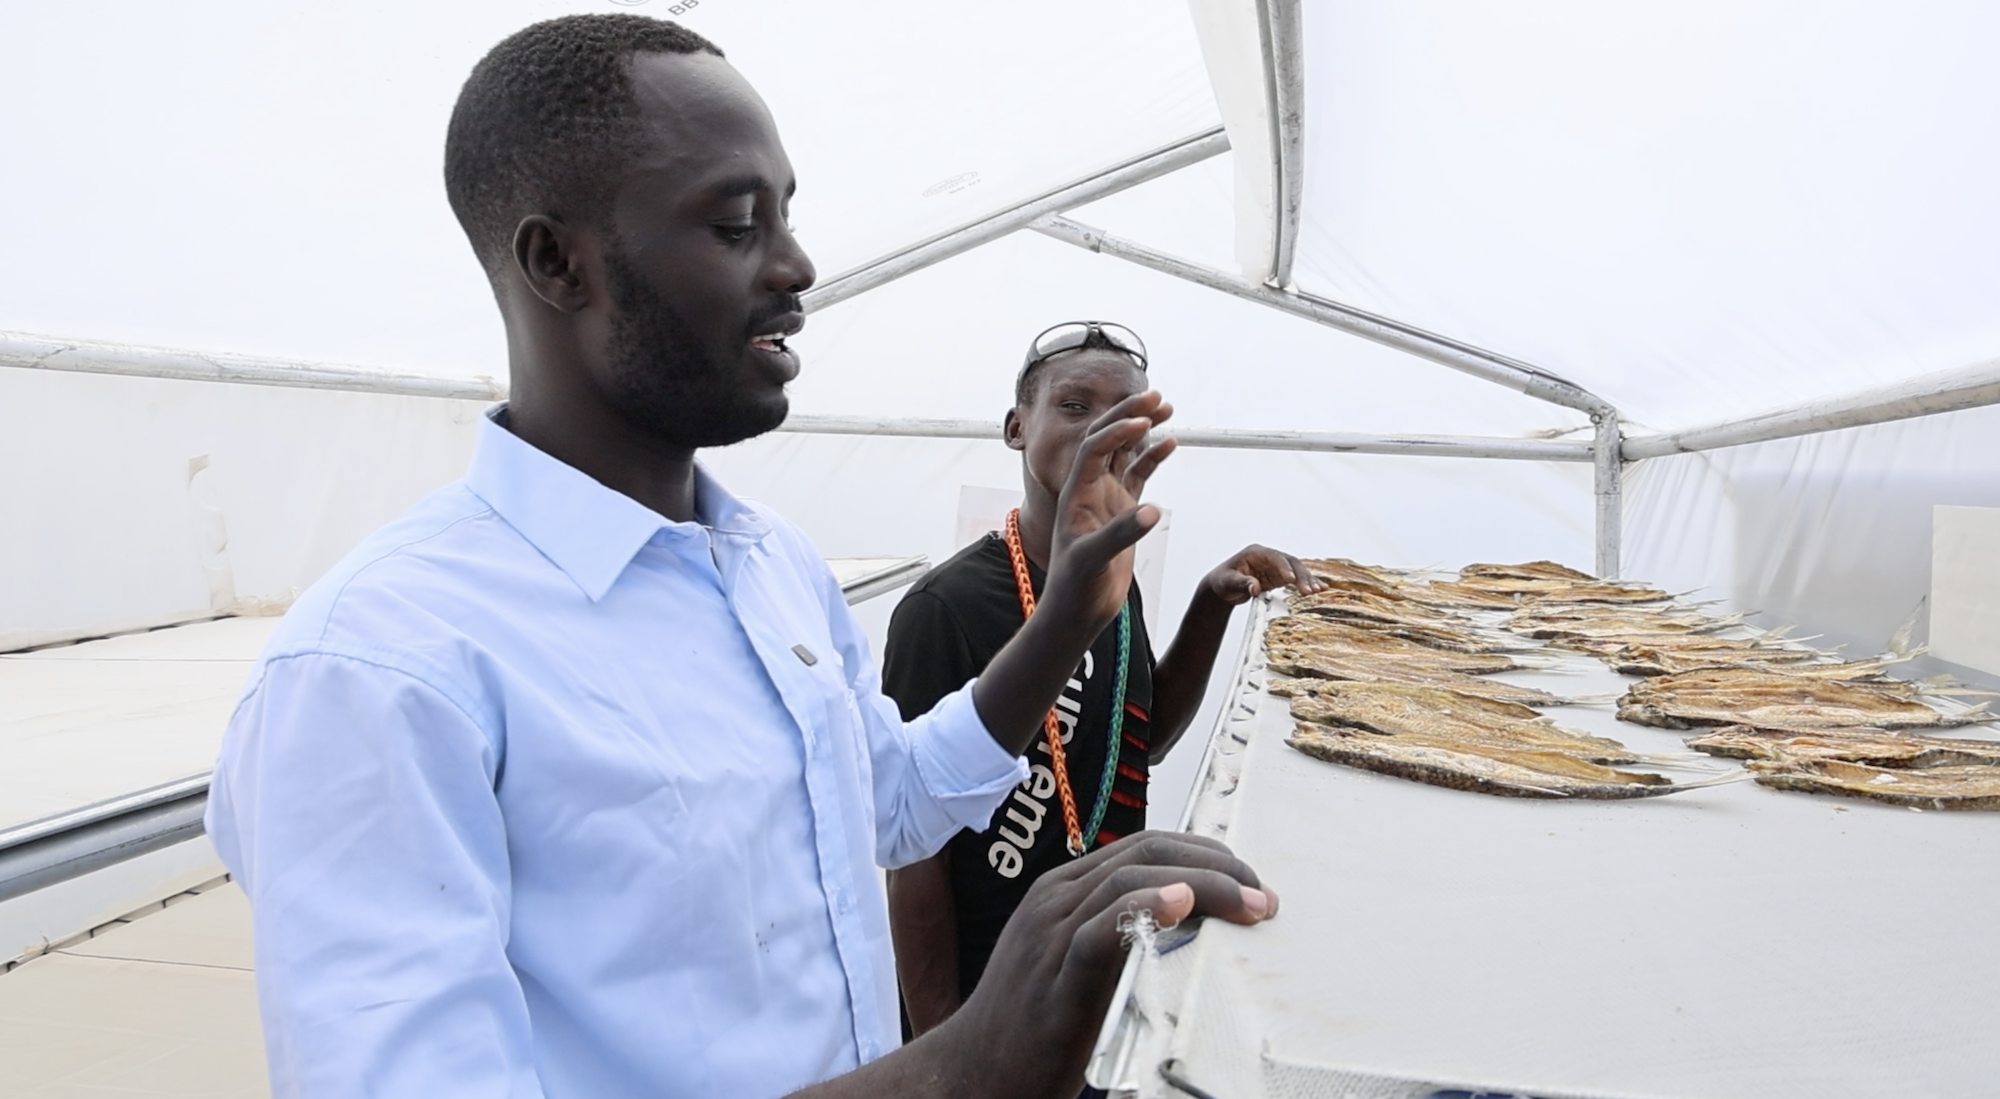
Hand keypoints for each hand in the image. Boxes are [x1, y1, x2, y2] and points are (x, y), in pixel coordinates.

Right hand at [935, 833, 1274, 1098]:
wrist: (971, 1073)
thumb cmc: (1030, 1026)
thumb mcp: (1072, 964)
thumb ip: (1117, 936)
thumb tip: (1188, 926)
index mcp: (1061, 893)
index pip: (1143, 846)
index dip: (1203, 853)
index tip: (1248, 879)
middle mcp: (1054, 902)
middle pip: (1145, 852)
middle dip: (1215, 864)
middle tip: (1262, 894)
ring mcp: (1050, 936)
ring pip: (1131, 881)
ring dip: (1203, 886)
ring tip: (1248, 904)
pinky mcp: (1054, 978)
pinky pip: (1101, 931)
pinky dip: (1146, 909)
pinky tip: (1181, 906)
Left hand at [1041, 392, 1176, 623]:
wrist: (1078, 609)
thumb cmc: (1075, 586)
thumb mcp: (1093, 559)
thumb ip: (1121, 534)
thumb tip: (1152, 511)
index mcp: (1076, 492)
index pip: (1094, 448)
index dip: (1116, 431)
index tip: (1142, 422)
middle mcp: (1090, 488)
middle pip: (1108, 438)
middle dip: (1129, 415)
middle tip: (1155, 395)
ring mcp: (1107, 497)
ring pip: (1125, 452)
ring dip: (1143, 429)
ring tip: (1166, 407)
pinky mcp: (1123, 511)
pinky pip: (1139, 475)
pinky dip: (1154, 457)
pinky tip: (1171, 442)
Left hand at [1201, 544, 1324, 605]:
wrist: (1222, 588)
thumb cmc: (1222, 581)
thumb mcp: (1228, 583)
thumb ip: (1242, 584)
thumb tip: (1254, 588)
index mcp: (1256, 553)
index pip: (1274, 557)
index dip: (1284, 568)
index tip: (1291, 580)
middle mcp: (1268, 557)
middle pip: (1290, 563)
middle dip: (1301, 576)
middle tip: (1308, 590)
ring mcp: (1275, 566)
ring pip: (1296, 570)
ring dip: (1307, 579)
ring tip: (1317, 590)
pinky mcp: (1278, 577)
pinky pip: (1296, 578)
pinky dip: (1306, 583)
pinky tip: (1319, 588)